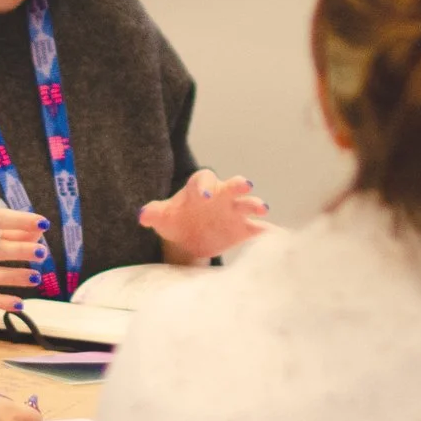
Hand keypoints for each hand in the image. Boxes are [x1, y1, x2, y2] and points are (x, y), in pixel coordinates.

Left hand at [138, 169, 270, 263]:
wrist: (187, 239)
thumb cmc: (174, 221)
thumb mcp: (161, 217)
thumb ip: (153, 213)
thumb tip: (143, 215)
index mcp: (199, 188)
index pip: (202, 180)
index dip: (204, 186)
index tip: (204, 196)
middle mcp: (220, 196)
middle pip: (231, 186)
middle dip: (238, 185)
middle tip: (246, 185)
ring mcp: (234, 211)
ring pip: (247, 204)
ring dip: (254, 205)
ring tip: (262, 209)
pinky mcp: (243, 228)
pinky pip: (257, 228)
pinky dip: (267, 231)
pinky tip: (276, 237)